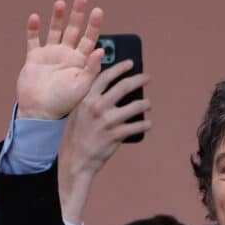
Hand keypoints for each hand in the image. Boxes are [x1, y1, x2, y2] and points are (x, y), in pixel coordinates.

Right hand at [16, 0, 103, 119]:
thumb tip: (100, 50)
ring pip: (54, 31)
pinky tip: (35, 18)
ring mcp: (49, 55)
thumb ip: (92, 68)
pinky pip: (33, 40)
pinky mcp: (34, 59)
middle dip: (78, 14)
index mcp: (80, 62)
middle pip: (73, 30)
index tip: (98, 10)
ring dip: (57, 17)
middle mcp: (66, 55)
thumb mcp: (82, 87)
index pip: (89, 39)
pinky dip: (33, 29)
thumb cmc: (64, 104)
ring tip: (60, 3)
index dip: (94, 25)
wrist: (40, 113)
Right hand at [58, 60, 151, 223]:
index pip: (106, 76)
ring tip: (148, 104)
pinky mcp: (116, 136)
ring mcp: (107, 122)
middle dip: (139, 79)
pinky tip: (148, 124)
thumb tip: (112, 86)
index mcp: (86, 99)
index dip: (120, 67)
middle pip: (124, 87)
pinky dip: (145, 125)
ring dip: (145, 103)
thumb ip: (90, 98)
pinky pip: (137, 126)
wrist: (76, 160)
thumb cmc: (77, 135)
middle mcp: (97, 108)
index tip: (131, 63)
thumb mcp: (77, 112)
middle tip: (147, 78)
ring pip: (135, 106)